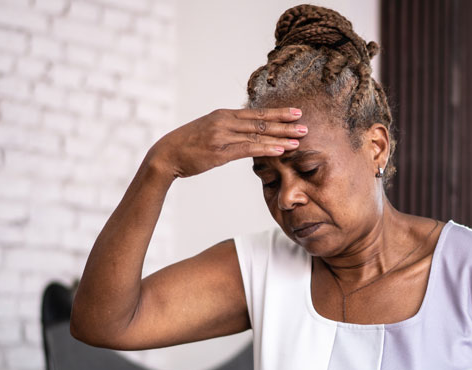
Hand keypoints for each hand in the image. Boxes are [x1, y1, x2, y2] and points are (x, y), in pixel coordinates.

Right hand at [147, 107, 306, 179]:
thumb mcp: (208, 131)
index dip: (277, 113)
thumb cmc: (187, 145)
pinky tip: (280, 149)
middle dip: (285, 123)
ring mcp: (222, 136)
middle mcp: (225, 122)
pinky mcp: (220, 152)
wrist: (166, 154)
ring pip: (258, 134)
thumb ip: (227, 130)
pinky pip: (248, 149)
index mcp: (223, 115)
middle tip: (305, 124)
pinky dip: (266, 148)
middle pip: (261, 121)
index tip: (295, 113)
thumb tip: (244, 133)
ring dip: (281, 136)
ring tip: (299, 139)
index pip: (256, 113)